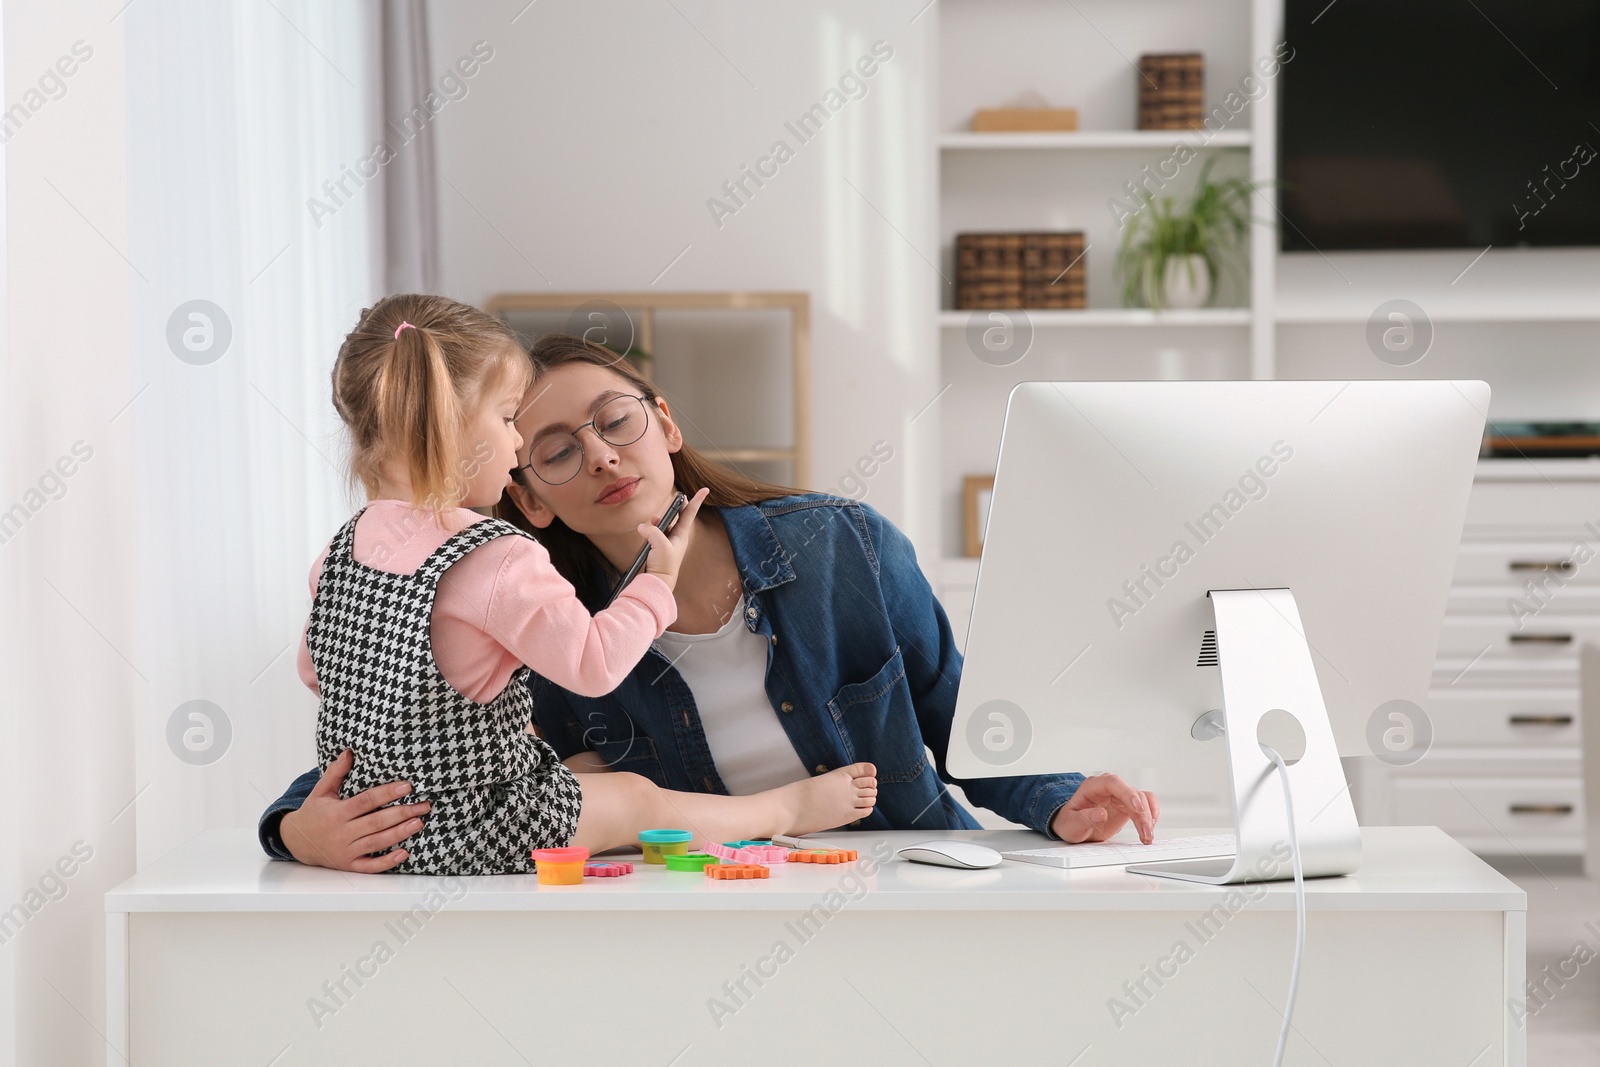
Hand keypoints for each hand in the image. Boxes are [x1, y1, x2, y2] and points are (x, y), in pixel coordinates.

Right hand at [279, 749, 428, 871]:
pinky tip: (404, 852)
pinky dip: (387, 862)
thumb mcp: (321, 791)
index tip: (407, 786)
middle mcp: (342, 833)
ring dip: (399, 834)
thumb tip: (349, 751)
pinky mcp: (349, 864)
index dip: (387, 793)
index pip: (366, 801)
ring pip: (376, 843)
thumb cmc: (313, 813)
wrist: (296, 842)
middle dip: (402, 813)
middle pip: (376, 822)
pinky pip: (370, 866)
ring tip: (419, 823)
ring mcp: (346, 851)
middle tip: (423, 805)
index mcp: (337, 813)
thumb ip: (336, 772)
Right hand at [637, 487, 708, 591]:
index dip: (697, 500)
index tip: (705, 489)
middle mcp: (676, 537)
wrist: (658, 582)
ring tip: (653, 519)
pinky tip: (644, 530)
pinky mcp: (658, 547)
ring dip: (659, 519)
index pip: (690, 513)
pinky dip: (651, 528)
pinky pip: (655, 532)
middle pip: (678, 515)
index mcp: (682, 535)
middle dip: (677, 506)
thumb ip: (652, 531)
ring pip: (664, 523)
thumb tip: (643, 526)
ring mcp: (667, 541)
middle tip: (679, 496)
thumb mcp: (660, 545)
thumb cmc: (664, 565)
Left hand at [1051, 773, 1159, 843]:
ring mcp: (1120, 796)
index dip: (1126, 793)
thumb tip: (1101, 813)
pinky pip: (1145, 804)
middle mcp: (1109, 788)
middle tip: (1145, 833)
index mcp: (1093, 786)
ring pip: (1142, 799)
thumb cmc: (1069, 822)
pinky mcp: (1128, 806)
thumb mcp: (1071, 824)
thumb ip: (1084, 818)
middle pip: (1132, 793)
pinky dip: (1151, 814)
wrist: (1074, 828)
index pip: (1113, 782)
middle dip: (1142, 813)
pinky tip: (1150, 827)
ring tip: (1147, 836)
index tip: (1136, 808)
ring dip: (1148, 817)